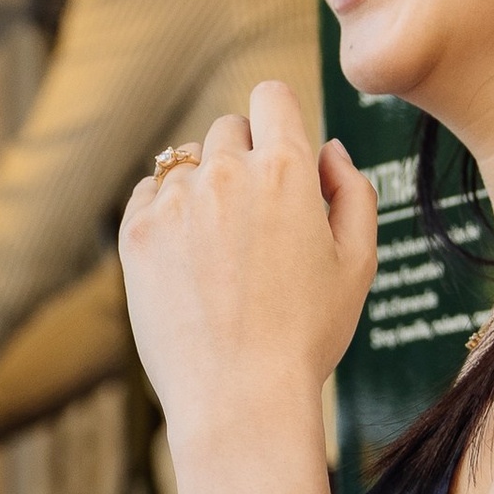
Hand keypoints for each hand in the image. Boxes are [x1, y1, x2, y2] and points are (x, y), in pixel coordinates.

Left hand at [119, 83, 377, 456]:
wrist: (239, 397)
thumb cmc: (307, 335)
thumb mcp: (357, 263)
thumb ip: (352, 191)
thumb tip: (328, 149)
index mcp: (286, 170)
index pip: (272, 96)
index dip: (278, 117)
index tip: (278, 147)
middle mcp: (226, 173)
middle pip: (228, 128)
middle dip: (243, 159)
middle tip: (254, 221)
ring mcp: (175, 201)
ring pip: (186, 163)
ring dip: (203, 188)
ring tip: (220, 252)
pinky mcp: (135, 232)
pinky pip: (148, 194)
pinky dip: (166, 213)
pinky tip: (187, 260)